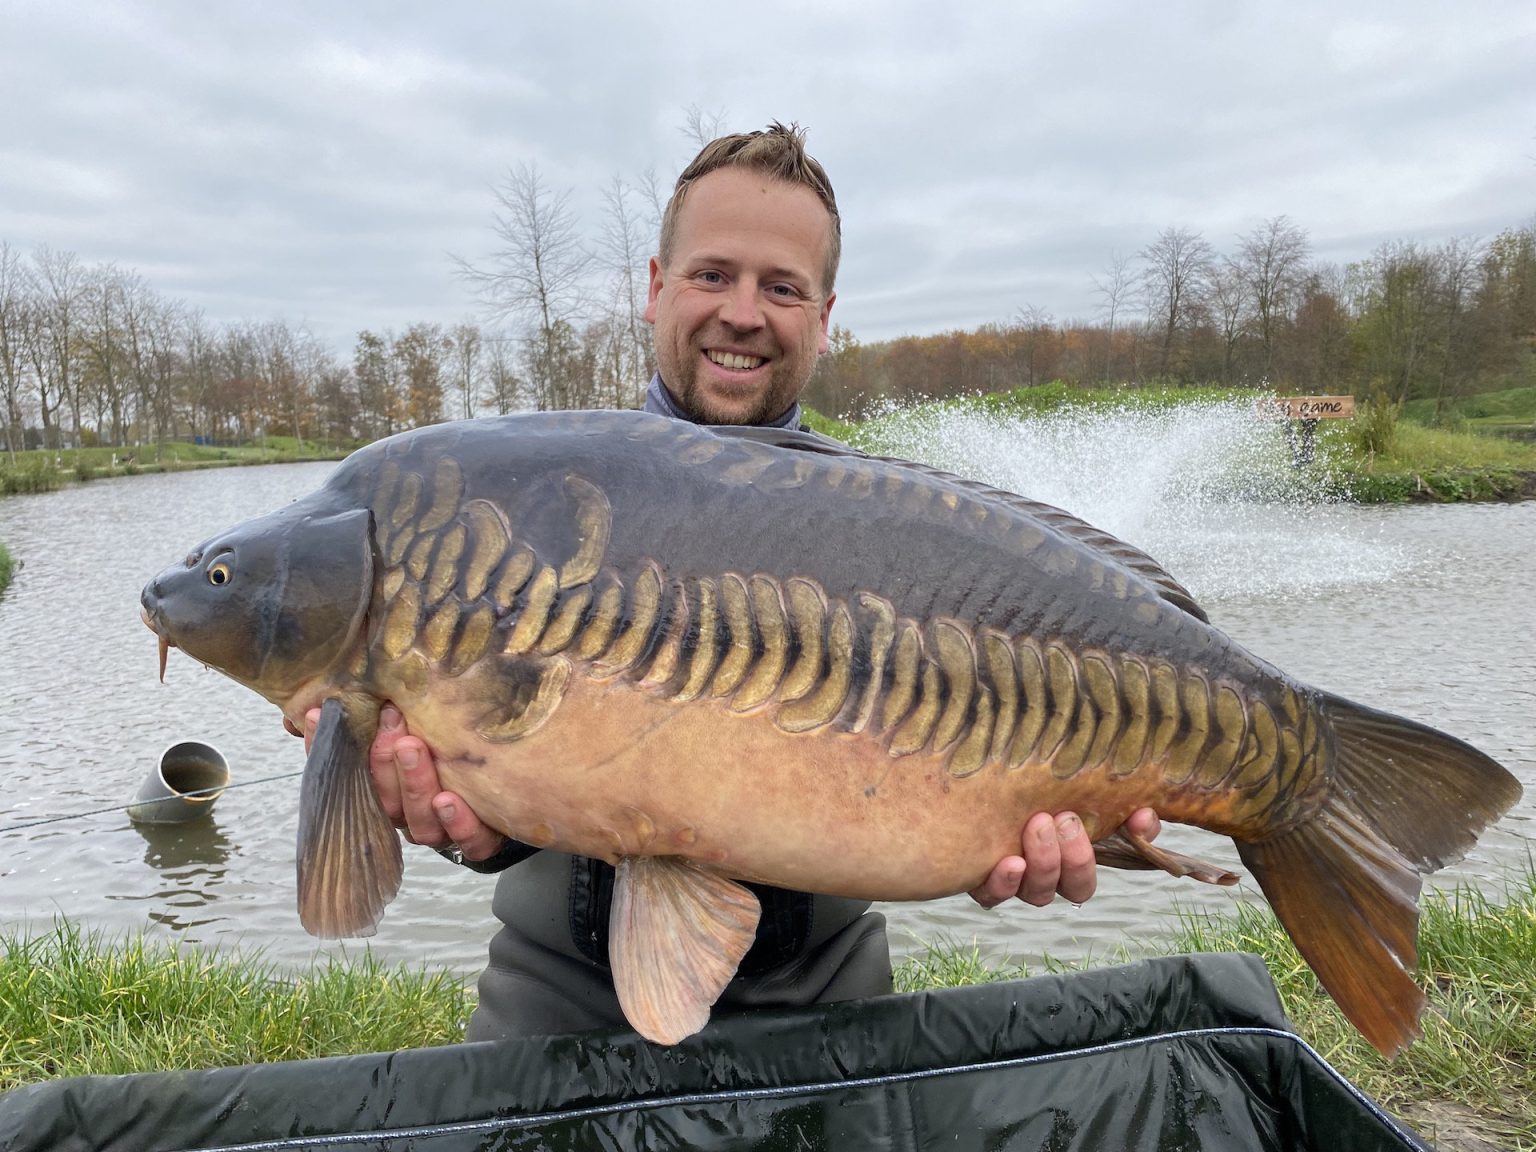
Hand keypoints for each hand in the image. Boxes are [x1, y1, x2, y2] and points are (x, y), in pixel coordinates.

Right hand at [296, 704, 506, 863]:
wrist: (512, 793)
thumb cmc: (454, 755)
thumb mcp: (421, 729)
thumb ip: (387, 714)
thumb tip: (333, 692)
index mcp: (386, 790)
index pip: (348, 773)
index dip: (327, 747)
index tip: (319, 715)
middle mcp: (408, 815)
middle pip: (385, 798)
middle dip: (382, 760)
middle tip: (391, 722)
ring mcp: (442, 831)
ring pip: (420, 820)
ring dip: (414, 784)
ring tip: (415, 749)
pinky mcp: (478, 842)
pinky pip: (467, 841)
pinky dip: (458, 823)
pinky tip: (450, 800)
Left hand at [968, 807, 1160, 908]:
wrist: (960, 790)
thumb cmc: (1017, 791)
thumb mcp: (1059, 789)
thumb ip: (1103, 800)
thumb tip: (1145, 812)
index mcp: (1072, 856)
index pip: (1123, 856)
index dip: (1132, 846)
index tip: (1137, 820)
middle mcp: (1047, 875)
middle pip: (1076, 887)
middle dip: (1077, 857)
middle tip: (1065, 819)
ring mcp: (1015, 880)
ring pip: (1040, 892)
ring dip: (1045, 862)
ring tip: (1038, 825)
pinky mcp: (979, 879)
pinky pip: (994, 896)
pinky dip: (1004, 884)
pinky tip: (1008, 862)